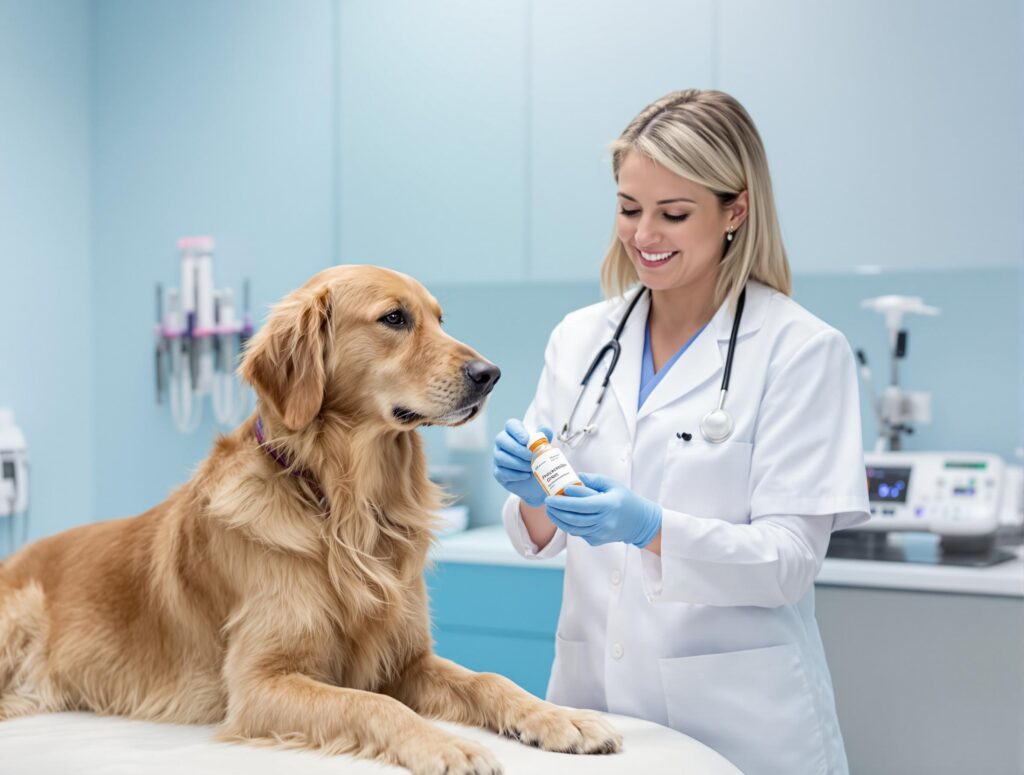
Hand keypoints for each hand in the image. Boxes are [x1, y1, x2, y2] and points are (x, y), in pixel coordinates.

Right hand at [492, 419, 550, 506]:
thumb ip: (545, 437)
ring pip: (500, 457)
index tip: (526, 440)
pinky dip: (515, 474)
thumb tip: (544, 429)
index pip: (510, 425)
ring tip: (531, 468)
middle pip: (501, 439)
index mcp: (514, 433)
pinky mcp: (498, 472)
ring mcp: (498, 457)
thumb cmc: (540, 460)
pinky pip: (501, 471)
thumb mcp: (544, 448)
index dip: (517, 431)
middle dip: (517, 449)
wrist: (538, 481)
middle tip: (530, 456)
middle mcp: (503, 443)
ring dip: (517, 463)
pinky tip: (526, 475)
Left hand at [545, 472, 661, 547]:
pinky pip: (578, 533)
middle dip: (557, 511)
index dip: (564, 502)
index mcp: (608, 505)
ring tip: (550, 510)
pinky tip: (563, 517)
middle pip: (574, 518)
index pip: (581, 505)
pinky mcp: (597, 540)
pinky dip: (568, 525)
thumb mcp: (612, 484)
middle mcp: (604, 521)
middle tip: (547, 503)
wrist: (638, 522)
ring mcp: (600, 533)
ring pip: (573, 528)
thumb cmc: (624, 499)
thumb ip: (592, 480)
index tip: (551, 496)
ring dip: (559, 520)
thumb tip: (574, 478)